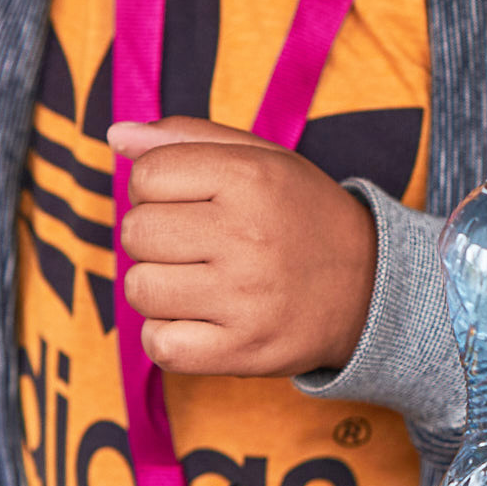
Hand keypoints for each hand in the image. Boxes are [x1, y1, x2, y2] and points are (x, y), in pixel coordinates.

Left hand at [109, 116, 377, 377]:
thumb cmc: (302, 216)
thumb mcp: (264, 159)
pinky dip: (171, 334)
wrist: (371, 286)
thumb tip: (116, 135)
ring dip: (162, 286)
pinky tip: (204, 318)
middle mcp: (248, 234)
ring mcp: (245, 297)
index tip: (193, 201)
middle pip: (136, 231)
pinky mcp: (241, 349)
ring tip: (204, 280)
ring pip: (140, 288)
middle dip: (158, 236)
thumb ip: (190, 138)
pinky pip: (159, 343)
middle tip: (201, 242)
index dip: (160, 187)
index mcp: (253, 178)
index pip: (146, 175)